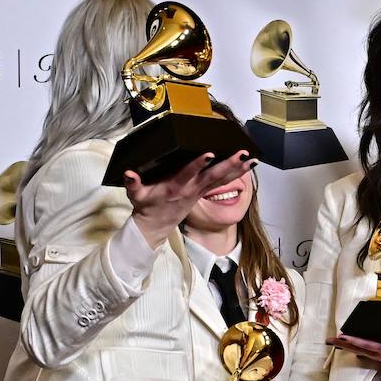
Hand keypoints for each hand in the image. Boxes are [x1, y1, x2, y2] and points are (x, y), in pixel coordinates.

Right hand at [126, 150, 256, 246]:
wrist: (154, 227)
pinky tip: (248, 165)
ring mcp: (199, 191)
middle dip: (228, 166)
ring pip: (222, 179)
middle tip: (242, 154)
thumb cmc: (146, 207)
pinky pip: (223, 183)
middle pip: (213, 177)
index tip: (209, 154)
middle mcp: (191, 189)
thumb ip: (133, 184)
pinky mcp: (204, 192)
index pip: (188, 174)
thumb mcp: (136, 196)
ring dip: (238, 169)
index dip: (198, 165)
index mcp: (175, 188)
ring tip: (253, 159)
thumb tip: (128, 173)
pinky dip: (236, 174)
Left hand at [327, 333, 380, 380]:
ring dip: (352, 347)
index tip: (340, 336)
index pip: (368, 346)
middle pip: (362, 350)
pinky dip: (364, 350)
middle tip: (329, 340)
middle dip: (346, 345)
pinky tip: (360, 350)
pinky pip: (374, 354)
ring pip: (366, 352)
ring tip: (340, 343)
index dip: (354, 341)